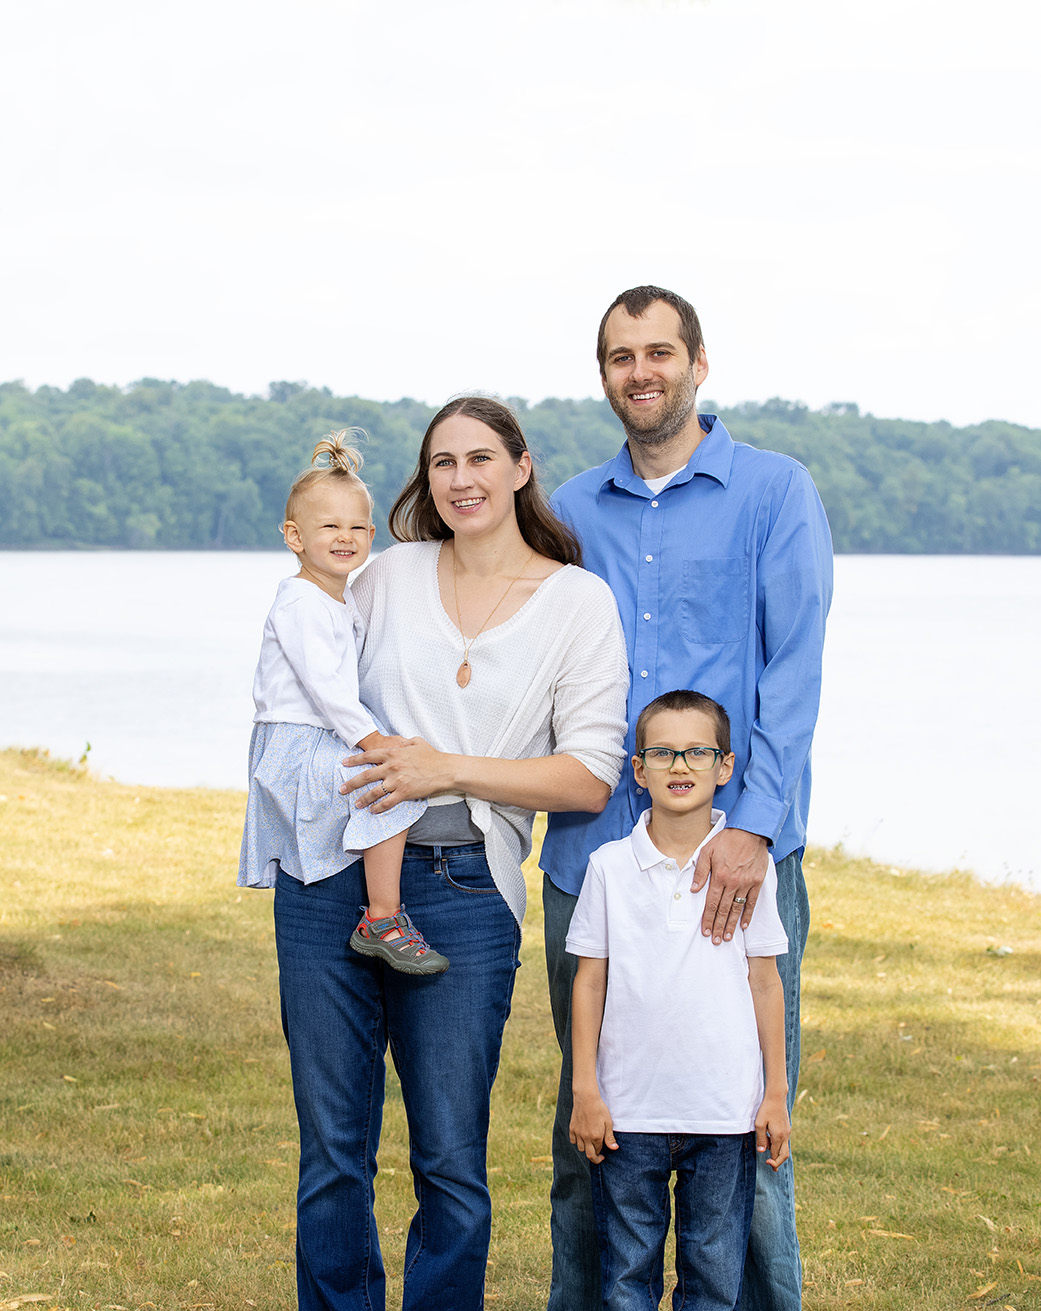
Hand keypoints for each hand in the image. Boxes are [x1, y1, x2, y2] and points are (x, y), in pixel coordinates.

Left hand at [340, 736, 452, 813]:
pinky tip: (372, 811)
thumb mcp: (416, 742)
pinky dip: (378, 808)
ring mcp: (397, 781)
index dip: (354, 760)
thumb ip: (404, 741)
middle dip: (351, 783)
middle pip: (366, 775)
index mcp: (393, 753)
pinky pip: (387, 802)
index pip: (368, 756)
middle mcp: (391, 767)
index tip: (344, 763)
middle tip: (341, 789)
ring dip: (362, 798)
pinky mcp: (404, 793)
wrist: (445, 769)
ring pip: (374, 792)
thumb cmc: (432, 755)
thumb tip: (398, 740)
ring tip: (355, 804)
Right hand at [570, 1093, 617, 1163]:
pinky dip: (577, 1142)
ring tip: (590, 1143)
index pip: (598, 1151)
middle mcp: (586, 1137)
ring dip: (586, 1149)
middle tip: (598, 1156)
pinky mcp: (572, 1128)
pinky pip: (573, 1141)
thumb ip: (610, 1137)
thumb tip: (614, 1148)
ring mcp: (578, 1133)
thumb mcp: (608, 1122)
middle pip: (589, 1155)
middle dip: (594, 1158)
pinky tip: (582, 1138)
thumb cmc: (599, 1109)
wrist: (586, 1098)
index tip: (603, 1154)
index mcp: (596, 1136)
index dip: (601, 1153)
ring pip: (580, 1148)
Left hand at [691, 828, 768, 943]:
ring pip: (737, 909)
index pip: (711, 903)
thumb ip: (700, 871)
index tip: (705, 931)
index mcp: (719, 876)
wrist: (750, 832)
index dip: (707, 919)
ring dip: (731, 925)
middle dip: (718, 927)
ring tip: (727, 937)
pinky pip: (752, 902)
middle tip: (715, 941)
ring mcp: (746, 884)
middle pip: (723, 910)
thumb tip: (694, 889)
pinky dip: (748, 915)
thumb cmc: (727, 840)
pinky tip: (743, 925)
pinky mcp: (757, 882)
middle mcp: (733, 883)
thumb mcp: (707, 851)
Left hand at [755, 1093, 790, 1170]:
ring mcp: (787, 1131)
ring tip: (770, 1155)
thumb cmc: (766, 1109)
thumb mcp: (759, 1124)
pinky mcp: (787, 1127)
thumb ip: (761, 1139)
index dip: (772, 1162)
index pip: (777, 1155)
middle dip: (778, 1162)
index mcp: (779, 1136)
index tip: (766, 1163)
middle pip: (784, 1155)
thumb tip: (762, 1151)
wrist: (776, 1097)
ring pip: (785, 1148)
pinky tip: (771, 1142)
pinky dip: (779, 1145)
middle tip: (772, 1168)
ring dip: (778, 1153)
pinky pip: (784, 1141)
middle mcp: (785, 1135)